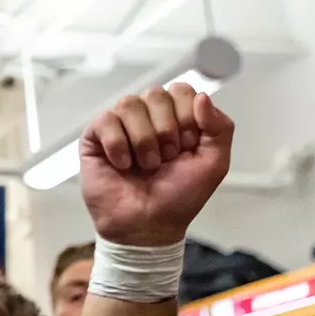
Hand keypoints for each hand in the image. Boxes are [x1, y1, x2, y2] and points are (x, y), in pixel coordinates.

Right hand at [80, 84, 233, 245]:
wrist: (147, 225)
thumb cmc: (178, 197)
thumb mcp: (214, 164)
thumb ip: (220, 127)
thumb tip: (202, 96)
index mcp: (175, 117)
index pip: (181, 91)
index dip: (187, 118)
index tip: (187, 148)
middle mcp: (147, 117)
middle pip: (156, 94)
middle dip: (165, 131)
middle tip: (165, 159)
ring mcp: (120, 125)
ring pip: (129, 104)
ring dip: (143, 140)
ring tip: (145, 165)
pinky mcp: (95, 137)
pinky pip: (106, 120)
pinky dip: (118, 145)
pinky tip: (123, 164)